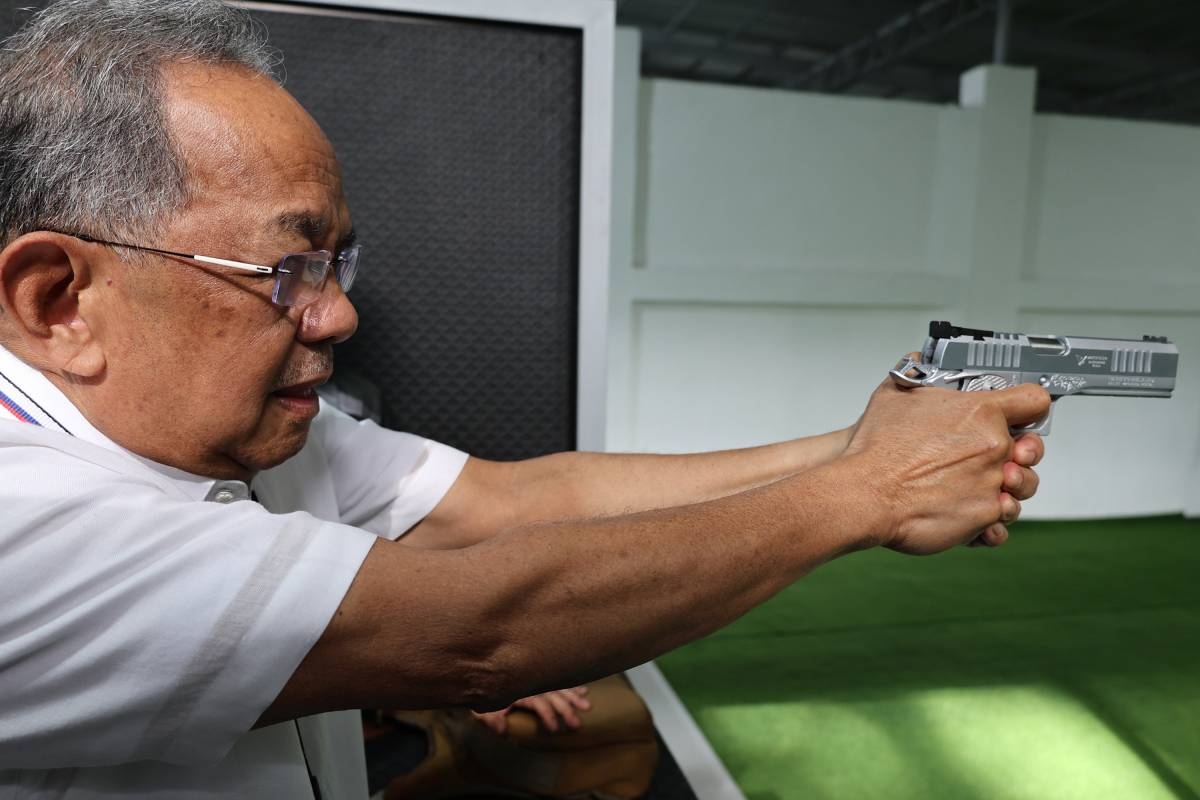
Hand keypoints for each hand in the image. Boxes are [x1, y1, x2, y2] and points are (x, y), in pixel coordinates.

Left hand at [472, 686, 590, 734]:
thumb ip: (490, 718)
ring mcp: (538, 680)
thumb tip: (503, 731)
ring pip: (560, 687)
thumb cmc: (483, 695)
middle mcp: (532, 684)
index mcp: (521, 691)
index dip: (548, 716)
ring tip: (587, 706)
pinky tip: (584, 690)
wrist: (480, 672)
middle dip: (566, 710)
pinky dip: (571, 685)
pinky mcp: (540, 678)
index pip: (540, 704)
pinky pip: (559, 680)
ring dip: (574, 696)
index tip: (555, 730)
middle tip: (577, 724)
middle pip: (554, 696)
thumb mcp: (481, 708)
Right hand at [844, 378, 1049, 554]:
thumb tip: (917, 361)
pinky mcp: (984, 516)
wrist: (865, 494)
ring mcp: (992, 483)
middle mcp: (993, 446)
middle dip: (1015, 454)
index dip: (1029, 407)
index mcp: (980, 412)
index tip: (1023, 415)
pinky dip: (992, 521)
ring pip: (1023, 486)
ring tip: (977, 487)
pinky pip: (1004, 520)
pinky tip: (973, 514)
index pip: (1033, 400)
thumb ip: (916, 376)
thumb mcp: (892, 395)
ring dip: (1006, 488)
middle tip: (991, 457)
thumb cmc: (876, 450)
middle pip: (1031, 449)